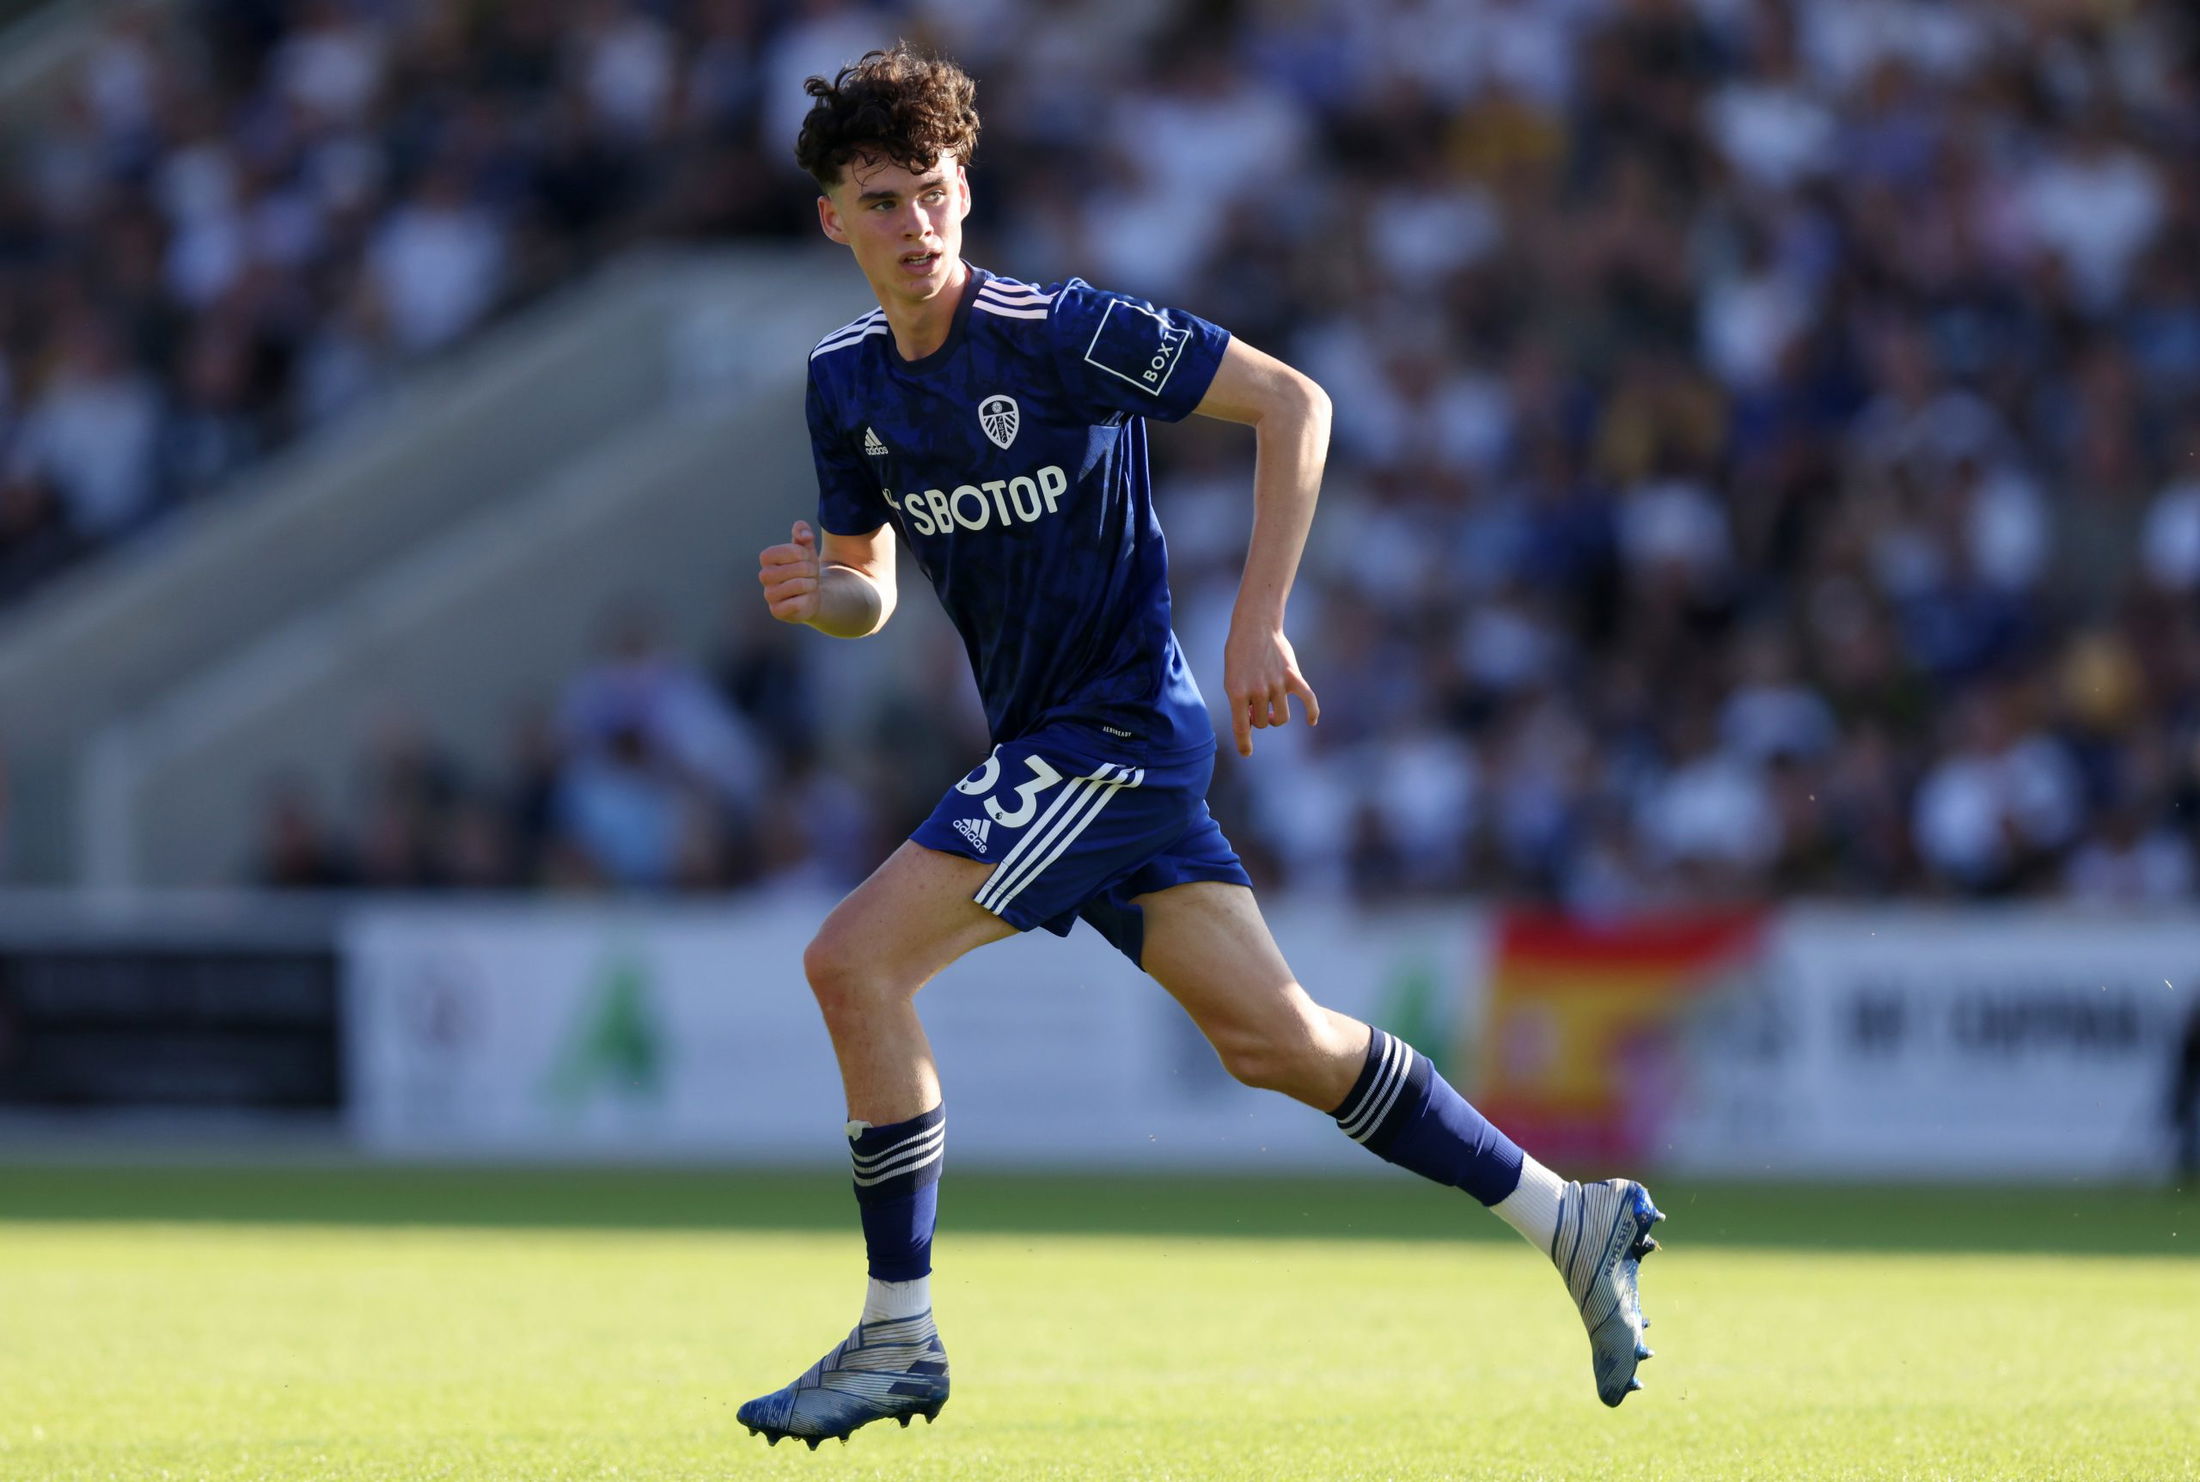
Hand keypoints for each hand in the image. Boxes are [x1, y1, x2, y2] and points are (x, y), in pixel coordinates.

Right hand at [759, 521, 820, 623]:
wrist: (810, 595)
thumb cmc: (805, 570)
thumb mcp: (806, 550)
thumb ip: (803, 534)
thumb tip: (802, 529)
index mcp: (767, 558)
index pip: (788, 551)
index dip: (802, 553)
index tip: (806, 558)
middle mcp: (764, 576)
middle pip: (796, 568)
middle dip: (810, 570)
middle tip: (811, 574)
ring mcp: (769, 594)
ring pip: (798, 585)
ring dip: (810, 584)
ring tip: (809, 585)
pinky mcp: (776, 611)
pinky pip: (796, 604)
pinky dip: (806, 599)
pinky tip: (804, 598)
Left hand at [1223, 620, 1320, 757]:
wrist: (1255, 627)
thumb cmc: (1239, 655)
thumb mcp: (1232, 678)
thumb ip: (1241, 702)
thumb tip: (1254, 723)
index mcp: (1236, 691)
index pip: (1241, 727)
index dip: (1244, 744)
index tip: (1247, 753)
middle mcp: (1257, 689)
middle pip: (1262, 723)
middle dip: (1258, 720)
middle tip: (1255, 709)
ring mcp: (1277, 684)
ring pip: (1280, 718)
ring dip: (1275, 718)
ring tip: (1270, 711)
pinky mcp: (1293, 677)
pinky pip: (1308, 700)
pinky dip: (1312, 712)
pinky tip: (1311, 721)